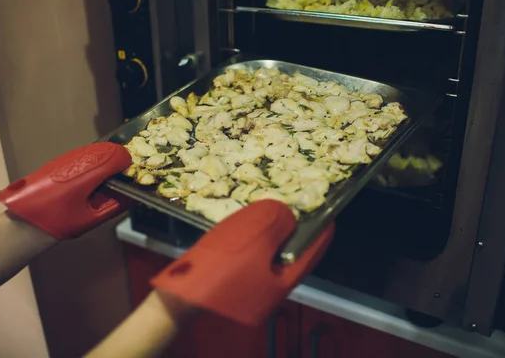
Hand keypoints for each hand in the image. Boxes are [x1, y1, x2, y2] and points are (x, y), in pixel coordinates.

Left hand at [0, 142, 131, 238]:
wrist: (24, 222)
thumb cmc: (59, 222)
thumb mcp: (92, 218)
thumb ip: (115, 205)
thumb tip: (133, 196)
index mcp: (86, 175)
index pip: (115, 156)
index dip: (127, 163)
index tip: (131, 174)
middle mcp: (77, 161)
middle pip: (107, 149)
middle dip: (118, 160)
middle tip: (123, 175)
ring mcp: (67, 158)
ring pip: (96, 150)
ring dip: (107, 160)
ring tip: (110, 177)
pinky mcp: (60, 159)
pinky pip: (85, 155)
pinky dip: (95, 162)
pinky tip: (95, 176)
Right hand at [151, 200, 334, 326]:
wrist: (177, 299)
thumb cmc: (219, 270)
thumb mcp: (252, 240)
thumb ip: (275, 224)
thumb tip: (287, 215)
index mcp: (282, 282)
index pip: (311, 253)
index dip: (320, 230)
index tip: (327, 211)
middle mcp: (269, 288)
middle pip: (289, 253)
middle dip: (292, 229)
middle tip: (294, 204)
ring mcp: (248, 287)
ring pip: (267, 254)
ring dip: (269, 232)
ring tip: (270, 210)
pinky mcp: (229, 283)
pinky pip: (248, 256)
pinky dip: (250, 239)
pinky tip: (242, 226)